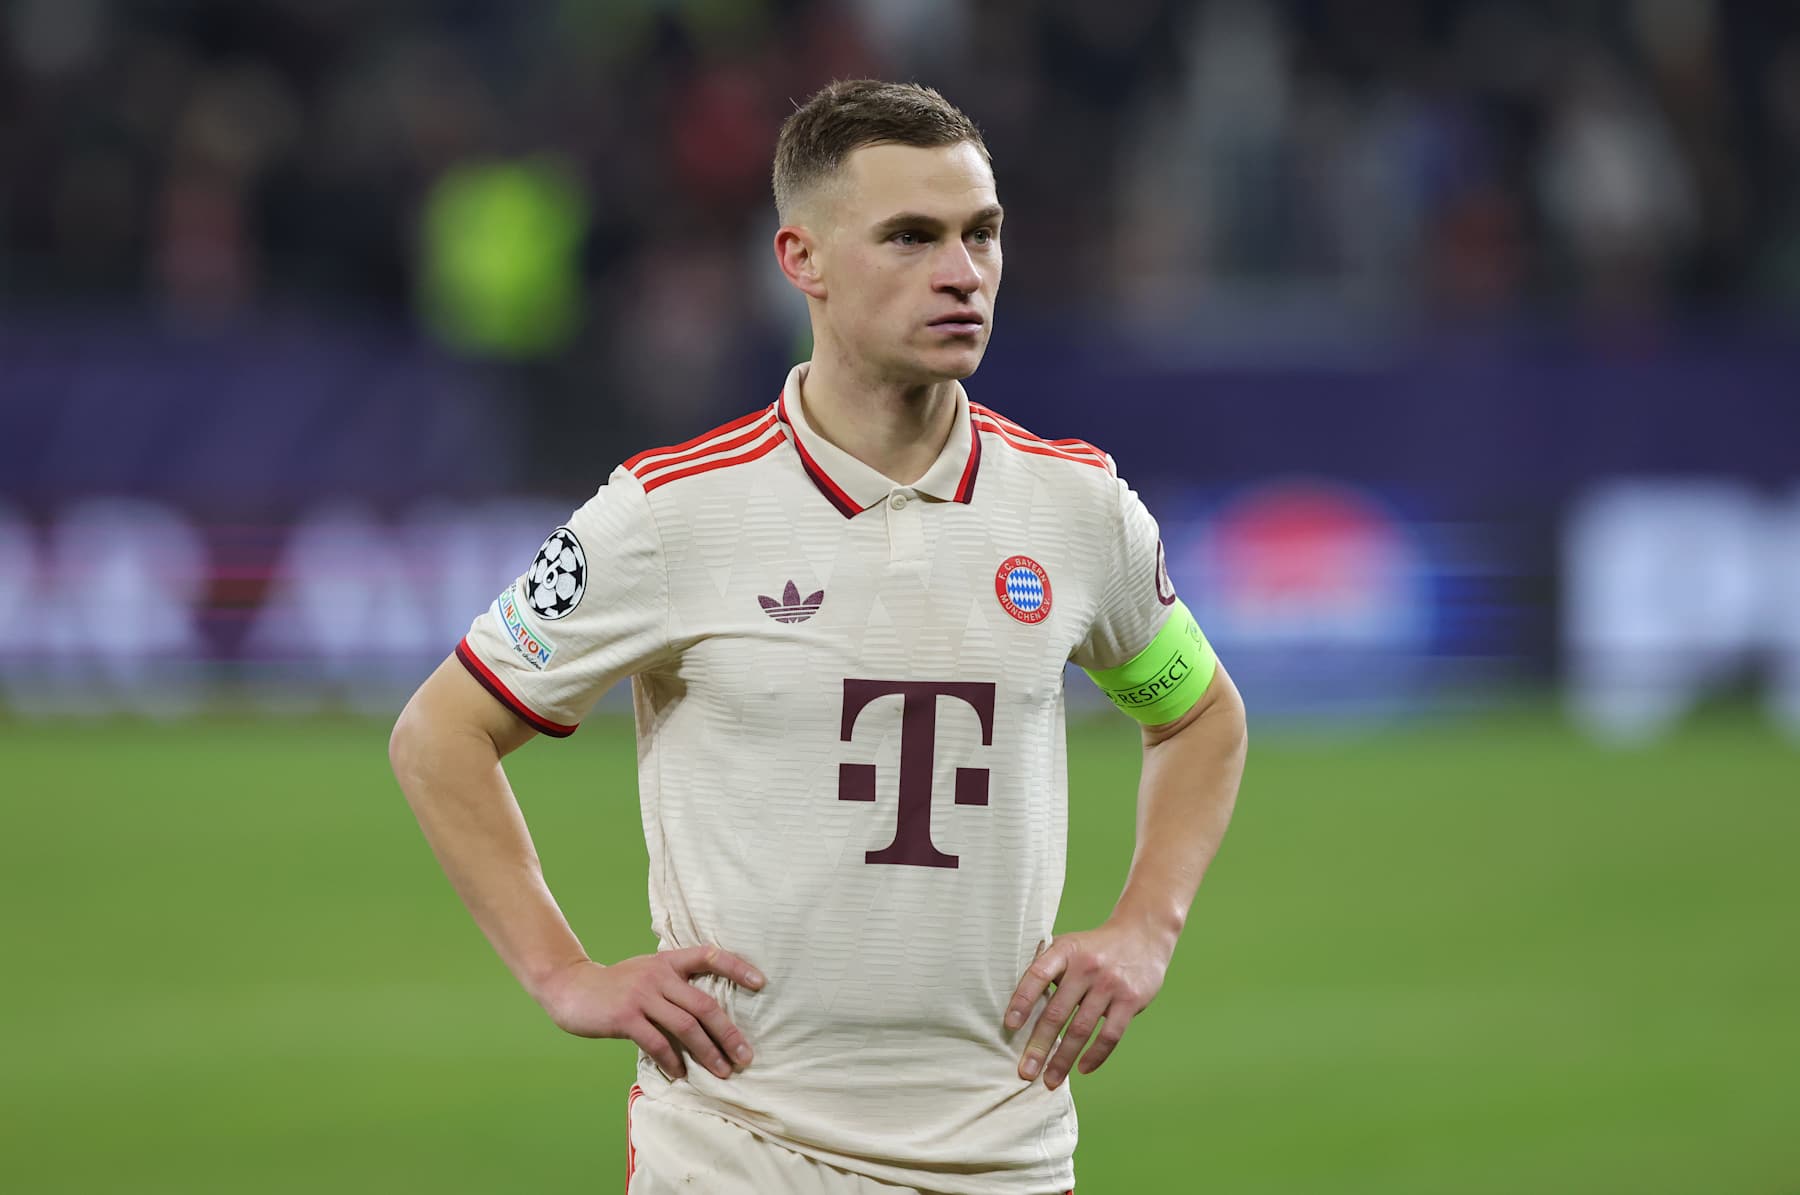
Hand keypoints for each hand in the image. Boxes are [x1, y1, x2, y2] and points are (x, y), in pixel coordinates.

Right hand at [535, 945, 765, 1080]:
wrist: (571, 988)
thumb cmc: (616, 986)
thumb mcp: (647, 972)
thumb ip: (674, 984)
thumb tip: (710, 1015)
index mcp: (668, 961)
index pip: (709, 955)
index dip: (737, 967)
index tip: (761, 983)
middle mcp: (658, 975)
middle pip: (705, 1005)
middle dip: (729, 1033)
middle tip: (745, 1056)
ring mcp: (642, 995)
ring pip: (686, 1026)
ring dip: (708, 1052)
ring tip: (722, 1071)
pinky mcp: (625, 1016)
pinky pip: (657, 1042)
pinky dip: (673, 1060)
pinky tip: (681, 1073)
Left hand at [1004, 921, 1172, 1089]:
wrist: (1142, 934)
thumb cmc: (1095, 947)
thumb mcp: (1069, 944)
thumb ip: (1046, 967)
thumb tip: (1016, 1003)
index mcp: (1066, 950)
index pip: (1038, 975)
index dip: (1022, 1000)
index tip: (1009, 1026)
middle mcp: (1087, 966)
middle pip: (1057, 1012)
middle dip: (1039, 1046)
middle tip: (1025, 1072)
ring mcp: (1110, 984)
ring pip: (1081, 1030)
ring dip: (1063, 1059)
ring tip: (1050, 1081)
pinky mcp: (1130, 1000)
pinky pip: (1110, 1035)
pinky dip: (1095, 1056)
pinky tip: (1082, 1069)